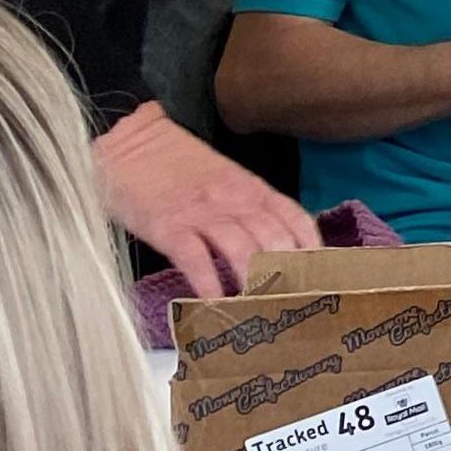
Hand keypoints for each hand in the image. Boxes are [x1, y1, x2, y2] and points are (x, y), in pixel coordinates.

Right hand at [95, 105, 316, 297]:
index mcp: (253, 189)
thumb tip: (277, 245)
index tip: (320, 276)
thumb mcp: (227, 180)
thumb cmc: (179, 167)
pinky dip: (208, 281)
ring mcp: (201, 213)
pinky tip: (215, 301)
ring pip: (241, 250)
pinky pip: (195, 257)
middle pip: (274, 240)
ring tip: (260, 308)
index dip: (312, 250)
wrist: (130, 143)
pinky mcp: (168, 226)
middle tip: (293, 302)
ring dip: (254, 282)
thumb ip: (251, 207)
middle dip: (288, 274)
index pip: (296, 220)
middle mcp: (234, 201)